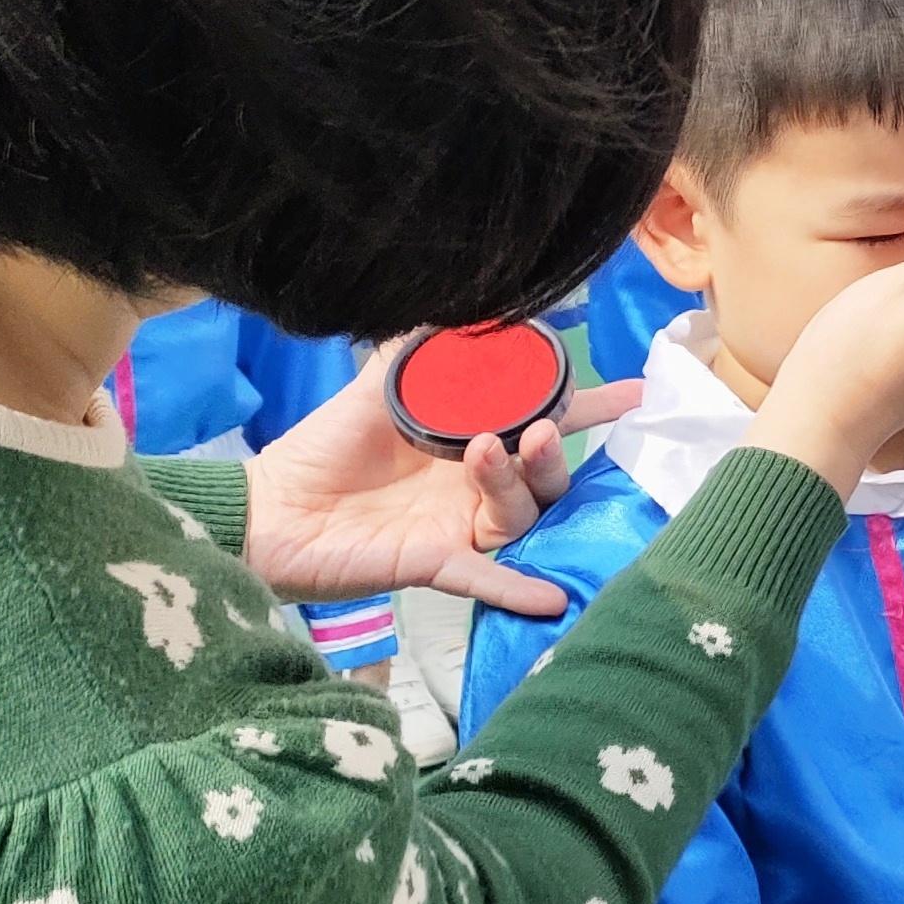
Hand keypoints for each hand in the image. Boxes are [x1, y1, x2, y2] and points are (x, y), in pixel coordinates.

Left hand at [241, 352, 640, 617]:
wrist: (267, 509)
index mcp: (472, 440)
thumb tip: (464, 307)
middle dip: (553, 448)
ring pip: (520, 512)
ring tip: (487, 453)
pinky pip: (485, 577)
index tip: (636, 394)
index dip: (590, 407)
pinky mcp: (435, 563)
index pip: (543, 420)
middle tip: (541, 426)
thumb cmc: (321, 449)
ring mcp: (460, 527)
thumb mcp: (375, 389)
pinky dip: (518, 587)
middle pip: (546, 473)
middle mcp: (477, 486)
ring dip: (517, 484)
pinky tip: (552, 596)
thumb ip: (419, 354)